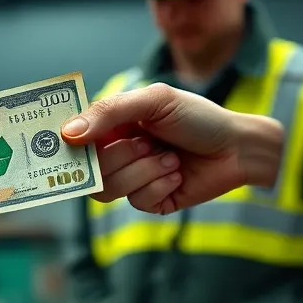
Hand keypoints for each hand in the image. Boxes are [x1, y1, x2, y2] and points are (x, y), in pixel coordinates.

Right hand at [61, 83, 282, 214]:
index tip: (63, 144)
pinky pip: (137, 202)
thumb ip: (110, 112)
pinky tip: (178, 173)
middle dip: (120, 157)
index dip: (65, 146)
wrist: (238, 147)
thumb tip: (67, 133)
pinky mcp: (151, 202)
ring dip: (143, 172)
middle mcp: (116, 154)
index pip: (72, 140)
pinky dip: (160, 185)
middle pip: (88, 170)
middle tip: (148, 144)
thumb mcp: (154, 100)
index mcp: (111, 127)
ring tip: (169, 159)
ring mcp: (132, 180)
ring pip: (109, 190)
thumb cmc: (198, 117)